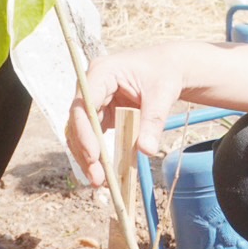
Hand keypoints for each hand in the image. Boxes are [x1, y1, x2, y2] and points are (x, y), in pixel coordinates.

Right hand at [67, 48, 186, 187]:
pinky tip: (103, 173)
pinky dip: (96, 154)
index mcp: (102, 72)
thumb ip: (153, 121)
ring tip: (100, 181)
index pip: (84, 104)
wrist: (169, 68)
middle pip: (78, 122)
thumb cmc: (164, 73)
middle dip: (85, 151)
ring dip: (87, 157)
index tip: (94, 156)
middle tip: (97, 177)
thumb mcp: (162, 94)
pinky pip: (92, 136)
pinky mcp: (100, 113)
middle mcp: (91, 85)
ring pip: (81, 132)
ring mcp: (94, 100)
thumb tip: (147, 150)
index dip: (85, 131)